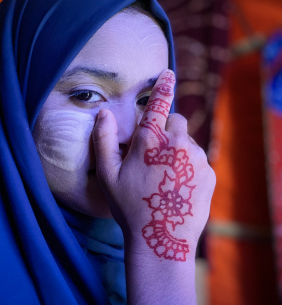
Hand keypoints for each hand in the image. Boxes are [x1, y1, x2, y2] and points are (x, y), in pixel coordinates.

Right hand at [92, 69, 214, 261]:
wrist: (161, 237)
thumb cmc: (129, 205)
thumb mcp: (107, 174)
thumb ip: (103, 139)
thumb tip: (104, 113)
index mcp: (150, 141)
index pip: (158, 104)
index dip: (162, 86)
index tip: (168, 73)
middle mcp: (176, 143)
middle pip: (176, 121)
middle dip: (166, 130)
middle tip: (155, 155)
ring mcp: (195, 157)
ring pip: (187, 140)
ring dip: (177, 149)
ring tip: (165, 175)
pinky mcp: (208, 171)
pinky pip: (197, 158)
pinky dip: (188, 164)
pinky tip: (178, 184)